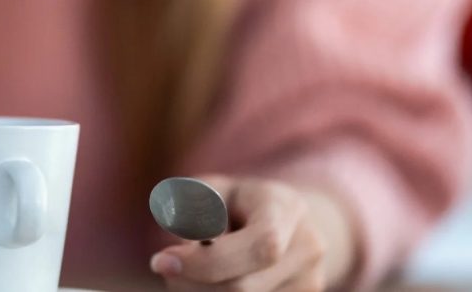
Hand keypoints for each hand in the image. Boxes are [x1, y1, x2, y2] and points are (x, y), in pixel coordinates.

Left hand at [149, 176, 353, 291]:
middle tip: (162, 267)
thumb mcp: (209, 190)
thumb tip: (176, 226)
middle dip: (193, 282)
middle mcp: (307, 248)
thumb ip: (190, 205)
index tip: (163, 260)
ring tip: (185, 272)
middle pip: (246, 286)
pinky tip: (204, 283)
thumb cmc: (237, 203)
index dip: (209, 261)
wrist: (284, 223)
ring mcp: (308, 282)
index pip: (262, 245)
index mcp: (287, 209)